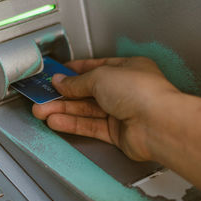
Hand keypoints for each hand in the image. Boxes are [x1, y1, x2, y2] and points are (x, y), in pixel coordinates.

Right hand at [32, 57, 180, 160]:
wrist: (158, 123)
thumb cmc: (140, 91)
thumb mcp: (101, 76)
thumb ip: (77, 81)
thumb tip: (60, 81)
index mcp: (127, 69)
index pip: (96, 67)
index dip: (75, 70)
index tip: (57, 73)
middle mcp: (125, 90)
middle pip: (88, 91)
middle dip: (64, 94)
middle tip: (43, 96)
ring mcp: (122, 112)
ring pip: (87, 110)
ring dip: (63, 110)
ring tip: (42, 110)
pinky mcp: (117, 133)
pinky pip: (90, 126)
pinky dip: (73, 123)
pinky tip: (57, 121)